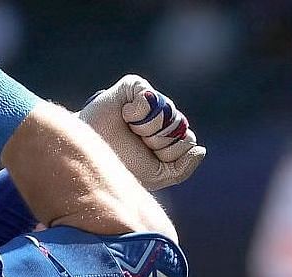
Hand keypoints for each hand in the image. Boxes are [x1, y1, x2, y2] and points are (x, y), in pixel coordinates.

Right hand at [78, 74, 204, 190]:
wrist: (91, 156)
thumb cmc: (122, 166)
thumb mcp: (157, 175)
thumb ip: (183, 168)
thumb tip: (200, 149)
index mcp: (170, 134)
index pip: (188, 141)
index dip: (168, 154)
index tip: (147, 158)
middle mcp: (163, 114)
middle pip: (180, 126)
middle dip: (158, 143)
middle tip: (136, 143)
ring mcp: (150, 98)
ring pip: (168, 113)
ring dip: (146, 129)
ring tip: (129, 130)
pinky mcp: (135, 86)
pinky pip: (150, 97)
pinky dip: (137, 112)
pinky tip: (125, 116)